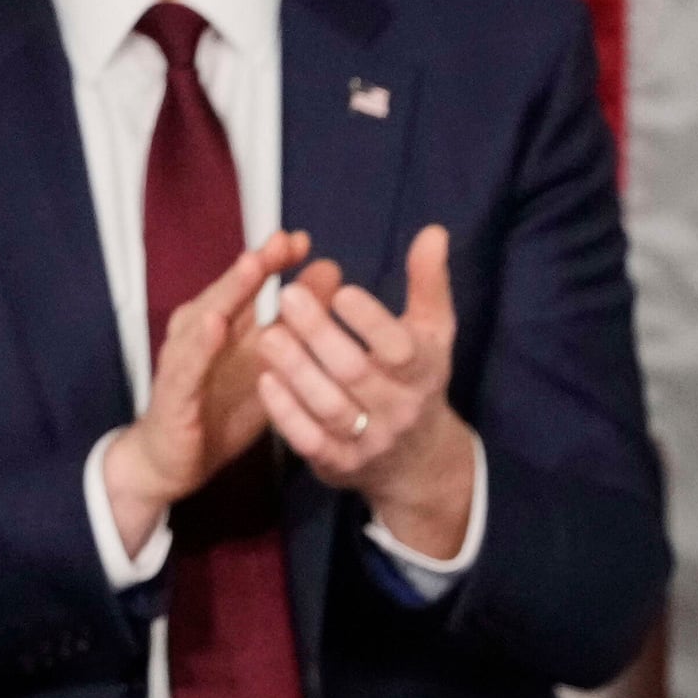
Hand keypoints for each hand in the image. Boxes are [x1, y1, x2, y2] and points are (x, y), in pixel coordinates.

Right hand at [100, 229, 315, 549]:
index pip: (249, 284)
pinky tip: (215, 324)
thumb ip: (295, 325)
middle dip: (257, 264)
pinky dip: (200, 343)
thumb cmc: (219, 411)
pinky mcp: (173, 390)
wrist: (173, 462)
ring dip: (229, 290)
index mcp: (222, 324)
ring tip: (253, 265)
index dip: (274, 260)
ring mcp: (183, 357)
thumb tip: (329, 275)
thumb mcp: (266, 368)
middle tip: (284, 240)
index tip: (303, 241)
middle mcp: (199, 332)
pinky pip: (188, 364)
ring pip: (206, 316)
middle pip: (229, 290)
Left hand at [251, 223, 480, 558]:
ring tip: (267, 334)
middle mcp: (399, 410)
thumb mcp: (432, 333)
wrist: (416, 461)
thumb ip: (429, 283)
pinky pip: (310, 441)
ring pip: (329, 407)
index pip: (400, 349)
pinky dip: (286, 412)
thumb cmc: (417, 379)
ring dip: (296, 369)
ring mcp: (369, 441)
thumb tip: (433, 231)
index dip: (371, 321)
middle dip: (320, 335)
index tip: (342, 290)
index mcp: (423, 373)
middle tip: (287, 297)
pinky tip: (265, 380)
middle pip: (356, 373)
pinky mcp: (340, 465)